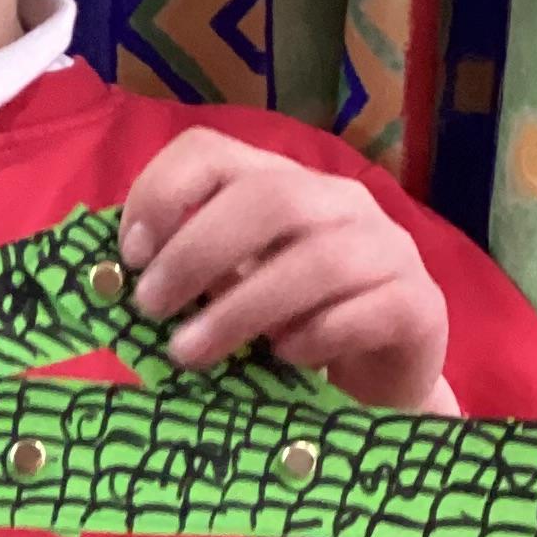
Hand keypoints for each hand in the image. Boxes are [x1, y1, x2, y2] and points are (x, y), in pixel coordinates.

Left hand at [118, 130, 452, 412]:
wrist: (382, 384)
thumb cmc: (293, 331)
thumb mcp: (234, 294)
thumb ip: (191, 278)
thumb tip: (118, 283)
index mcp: (283, 185)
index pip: (213, 151)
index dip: (162, 193)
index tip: (130, 255)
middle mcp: (339, 203)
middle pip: (269, 198)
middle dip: (197, 252)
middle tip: (151, 309)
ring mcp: (388, 250)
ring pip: (316, 261)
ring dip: (241, 308)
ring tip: (191, 353)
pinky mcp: (419, 306)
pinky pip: (365, 312)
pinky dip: (313, 337)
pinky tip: (282, 360)